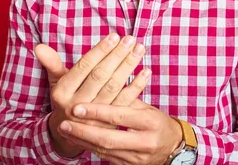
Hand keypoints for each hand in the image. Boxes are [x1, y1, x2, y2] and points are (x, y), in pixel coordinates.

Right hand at [34, 34, 150, 156]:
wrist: (69, 135)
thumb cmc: (65, 100)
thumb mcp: (55, 83)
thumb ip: (51, 64)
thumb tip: (39, 46)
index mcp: (62, 92)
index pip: (84, 68)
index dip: (100, 51)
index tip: (114, 37)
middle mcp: (77, 104)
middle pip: (100, 76)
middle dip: (117, 56)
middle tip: (130, 39)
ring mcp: (94, 115)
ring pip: (114, 87)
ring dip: (128, 67)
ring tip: (139, 49)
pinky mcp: (109, 122)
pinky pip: (125, 102)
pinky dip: (137, 86)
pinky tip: (146, 71)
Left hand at [56, 102, 182, 164]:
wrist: (174, 148)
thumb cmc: (157, 122)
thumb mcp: (146, 107)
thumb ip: (126, 97)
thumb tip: (103, 81)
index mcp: (149, 121)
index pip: (119, 115)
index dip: (97, 112)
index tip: (78, 107)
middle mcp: (144, 141)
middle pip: (109, 138)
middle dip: (84, 131)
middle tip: (64, 122)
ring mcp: (136, 157)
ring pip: (104, 150)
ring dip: (82, 140)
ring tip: (64, 130)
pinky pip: (105, 157)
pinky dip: (89, 147)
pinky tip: (76, 139)